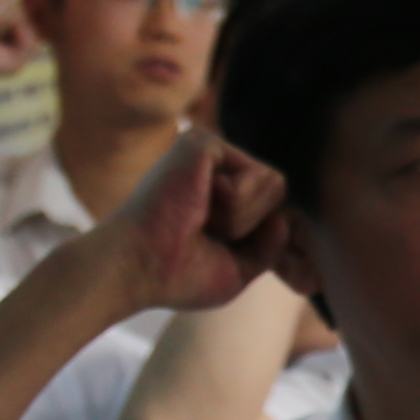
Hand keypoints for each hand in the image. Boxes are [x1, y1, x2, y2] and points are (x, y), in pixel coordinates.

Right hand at [94, 126, 289, 318]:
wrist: (136, 269)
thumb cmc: (176, 277)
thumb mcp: (238, 269)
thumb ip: (269, 246)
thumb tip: (282, 218)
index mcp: (217, 191)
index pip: (272, 206)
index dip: (261, 236)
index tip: (223, 252)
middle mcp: (213, 165)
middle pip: (278, 194)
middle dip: (251, 228)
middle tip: (204, 235)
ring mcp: (208, 149)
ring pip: (274, 184)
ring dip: (243, 219)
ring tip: (198, 220)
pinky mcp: (205, 142)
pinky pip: (260, 176)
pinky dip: (236, 206)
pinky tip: (197, 206)